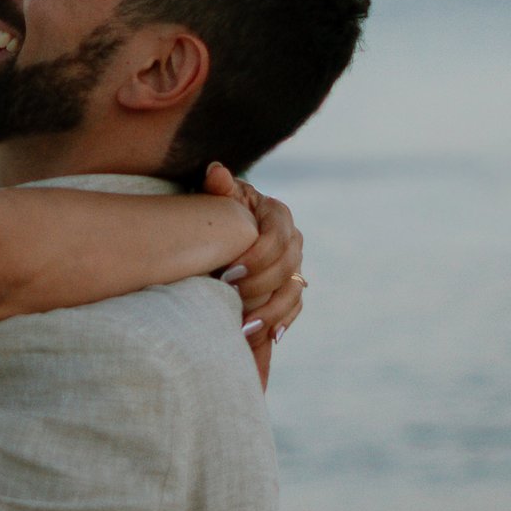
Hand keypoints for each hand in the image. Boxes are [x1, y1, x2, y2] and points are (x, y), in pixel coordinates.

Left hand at [203, 164, 304, 389]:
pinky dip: (282, 322)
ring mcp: (294, 266)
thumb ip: (218, 185)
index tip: (227, 275)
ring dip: (271, 312)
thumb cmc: (217, 208)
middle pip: (287, 268)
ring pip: (293, 292)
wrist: (222, 227)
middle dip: (260, 286)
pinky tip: (268, 338)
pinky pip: (293, 308)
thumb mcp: (216, 194)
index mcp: (278, 215)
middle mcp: (292, 240)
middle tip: (231, 300)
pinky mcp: (290, 287)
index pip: (276, 238)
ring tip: (244, 328)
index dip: (255, 258)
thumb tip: (216, 172)